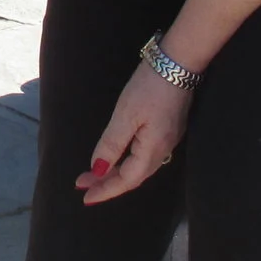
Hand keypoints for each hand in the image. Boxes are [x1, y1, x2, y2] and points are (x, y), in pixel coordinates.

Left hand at [77, 61, 192, 204]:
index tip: (85, 197)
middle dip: (107, 183)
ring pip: (139, 166)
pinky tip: (117, 158)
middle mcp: (164, 149)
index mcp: (153, 149)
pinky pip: (144, 155)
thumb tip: (98, 170)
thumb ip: (112, 144)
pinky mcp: (168, 129)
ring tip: (94, 176)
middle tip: (83, 186)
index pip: (127, 180)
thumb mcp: (125, 115)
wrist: (177, 62)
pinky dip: (127, 161)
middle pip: (133, 176)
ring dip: (116, 173)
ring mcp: (168, 139)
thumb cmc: (150, 87)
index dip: (106, 190)